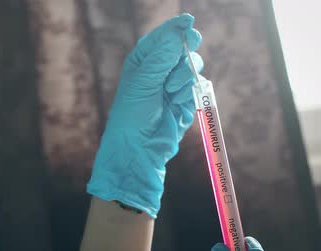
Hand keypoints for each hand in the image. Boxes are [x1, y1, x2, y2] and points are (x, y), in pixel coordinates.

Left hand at [87, 13, 202, 217]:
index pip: (163, 37)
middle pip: (183, 48)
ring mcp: (173, 85)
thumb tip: (179, 31)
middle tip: (192, 43)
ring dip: (185, 76)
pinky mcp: (185, 100)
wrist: (138, 149)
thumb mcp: (144, 83)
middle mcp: (159, 70)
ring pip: (193, 67)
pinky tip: (177, 102)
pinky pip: (197, 86)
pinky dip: (189, 92)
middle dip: (185, 52)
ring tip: (170, 91)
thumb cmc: (131, 116)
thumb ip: (162, 57)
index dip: (176, 28)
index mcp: (143, 61)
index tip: (188, 22)